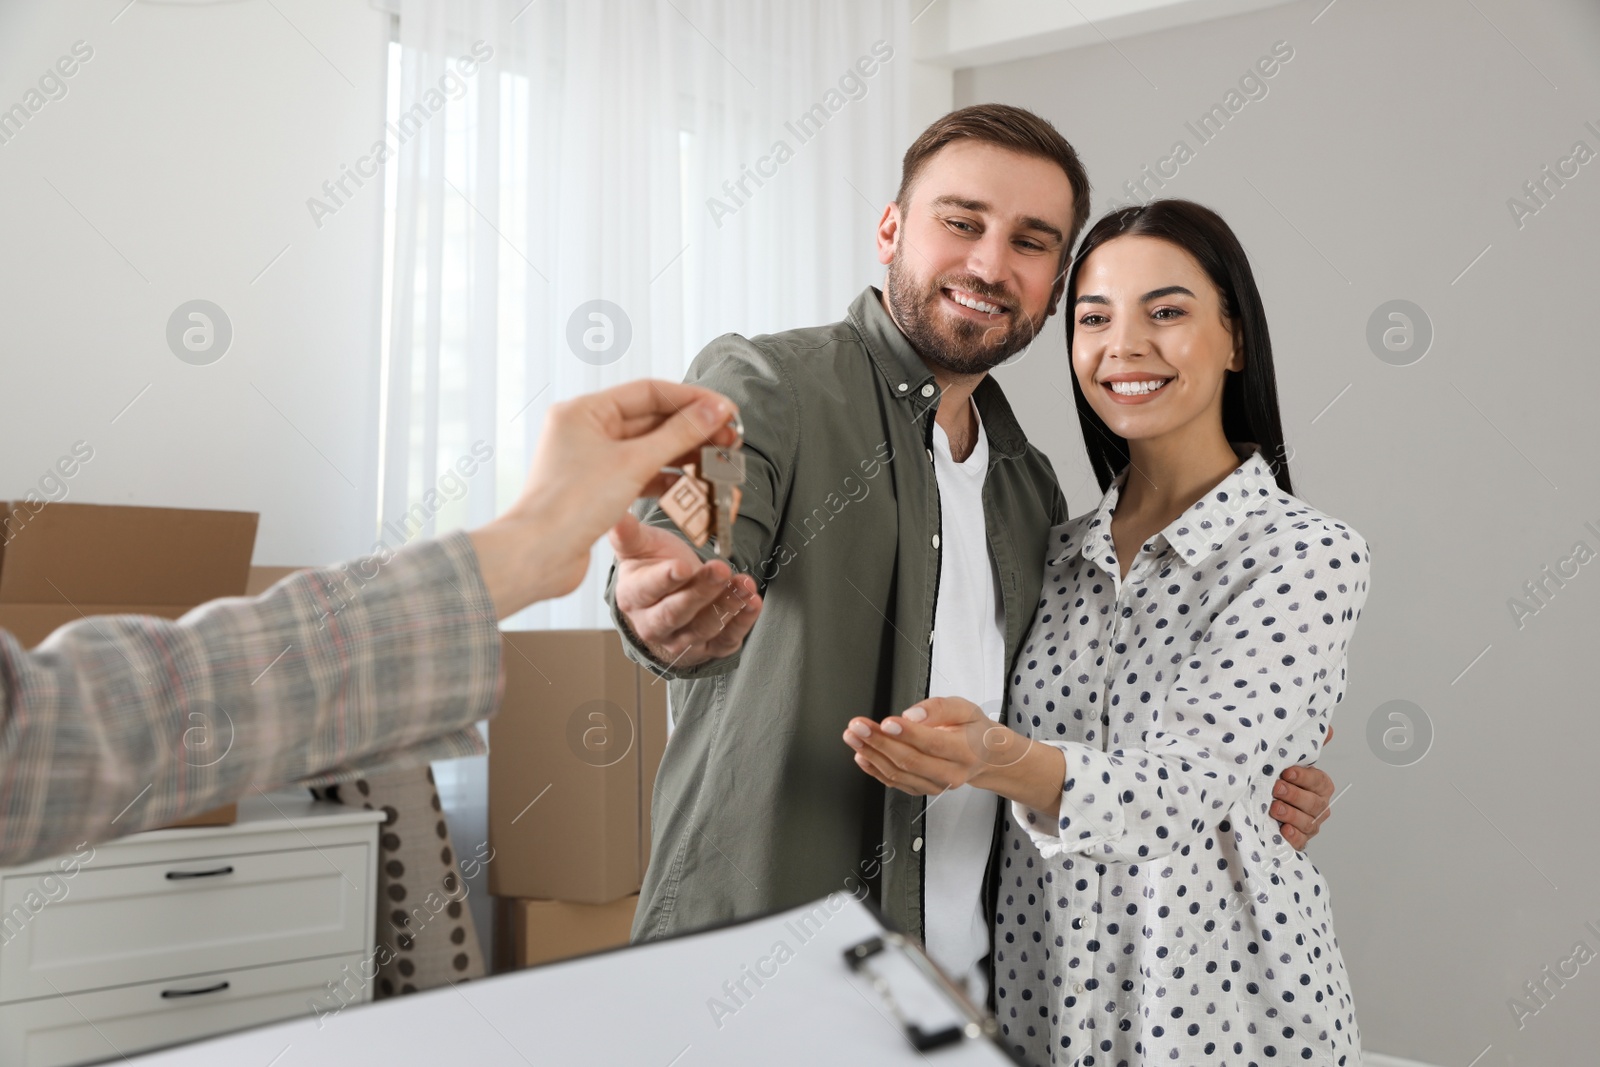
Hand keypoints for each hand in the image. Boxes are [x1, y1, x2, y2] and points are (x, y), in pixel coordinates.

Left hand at [469, 379, 741, 616]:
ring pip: (648, 448)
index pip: (649, 392)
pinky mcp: (598, 488)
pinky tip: (691, 483)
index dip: (692, 399)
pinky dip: (666, 477)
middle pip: (651, 419)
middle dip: (693, 428)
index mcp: (584, 411)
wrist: (538, 555)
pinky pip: (640, 473)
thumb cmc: (570, 506)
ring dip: (684, 453)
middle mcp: (586, 430)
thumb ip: (678, 434)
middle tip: (729, 438)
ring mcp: (592, 460)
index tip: (725, 409)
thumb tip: (713, 410)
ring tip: (717, 460)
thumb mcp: (634, 463)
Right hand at [609, 516, 761, 667]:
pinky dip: (743, 622)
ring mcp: (680, 640)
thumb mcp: (640, 547)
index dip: (665, 579)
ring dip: (728, 605)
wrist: (665, 601)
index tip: (681, 567)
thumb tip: (612, 512)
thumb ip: (628, 533)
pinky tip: (753, 602)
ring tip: (745, 583)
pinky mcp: (707, 649)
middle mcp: (653, 624)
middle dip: (701, 591)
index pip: (648, 590)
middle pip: (677, 612)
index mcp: (633, 597)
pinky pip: (726, 639)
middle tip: (720, 570)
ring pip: (704, 627)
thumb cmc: (653, 567)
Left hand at [843, 697, 1065, 812]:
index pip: (932, 743)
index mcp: (965, 750)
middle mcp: (952, 772)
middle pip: (910, 761)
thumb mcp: (964, 708)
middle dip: (879, 742)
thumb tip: (913, 716)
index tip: (885, 722)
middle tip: (858, 726)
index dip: (907, 734)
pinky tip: (861, 756)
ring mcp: (936, 785)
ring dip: (871, 754)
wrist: (986, 757)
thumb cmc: (973, 729)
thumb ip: (938, 708)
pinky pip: (896, 783)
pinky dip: (875, 770)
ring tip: (853, 736)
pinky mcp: (924, 790)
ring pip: (899, 774)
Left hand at [1271, 754, 1334, 849]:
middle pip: (1313, 803)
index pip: (1318, 781)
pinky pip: (1301, 841)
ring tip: (1274, 808)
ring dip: (1291, 814)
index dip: (1304, 777)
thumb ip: (1307, 746)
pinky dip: (1293, 836)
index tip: (1287, 772)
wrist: (1266, 805)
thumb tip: (1327, 729)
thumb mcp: (1291, 761)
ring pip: (1307, 822)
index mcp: (1320, 786)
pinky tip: (1283, 830)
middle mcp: (1319, 806)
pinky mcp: (1299, 839)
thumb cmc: (1282, 781)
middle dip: (1294, 795)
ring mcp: (1310, 824)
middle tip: (1276, 789)